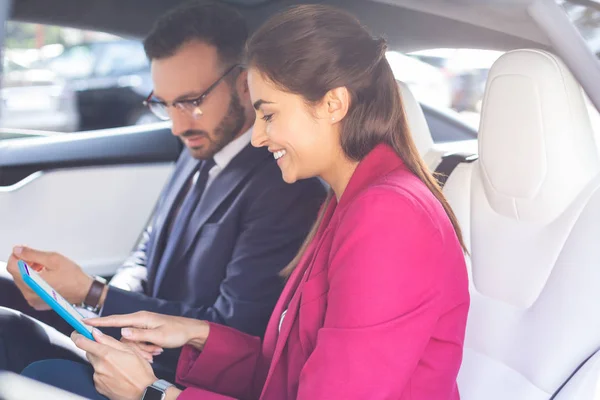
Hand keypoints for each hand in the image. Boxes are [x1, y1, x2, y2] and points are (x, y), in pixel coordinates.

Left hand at [6, 246, 92, 307]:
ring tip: (45, 268)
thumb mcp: (53, 259)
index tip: (25, 252)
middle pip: (16, 274)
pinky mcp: (37, 302)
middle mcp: (29, 293)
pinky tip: (46, 277)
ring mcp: (32, 299)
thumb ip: (33, 254)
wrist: (84, 291)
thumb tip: (18, 250)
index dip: (17, 256)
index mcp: (32, 282)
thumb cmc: (73, 276)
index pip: (12, 266)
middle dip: (25, 264)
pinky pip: (28, 289)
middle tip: (40, 260)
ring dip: (29, 272)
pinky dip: (34, 281)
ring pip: (22, 281)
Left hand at [72, 329, 156, 399]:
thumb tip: (97, 333)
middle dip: (97, 349)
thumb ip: (110, 340)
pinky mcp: (98, 386)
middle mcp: (99, 366)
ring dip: (102, 362)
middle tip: (111, 351)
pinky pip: (97, 375)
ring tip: (118, 366)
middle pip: (89, 352)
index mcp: (106, 354)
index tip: (78, 332)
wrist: (143, 393)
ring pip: (95, 364)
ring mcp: (97, 377)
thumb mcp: (130, 350)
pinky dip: (104, 372)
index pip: (82, 342)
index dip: (78, 335)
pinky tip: (116, 374)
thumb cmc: (140, 372)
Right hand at [85, 311, 209, 349]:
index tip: (83, 321)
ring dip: (142, 349)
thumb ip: (139, 335)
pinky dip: (146, 348)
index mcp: (140, 318)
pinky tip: (157, 350)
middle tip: (150, 352)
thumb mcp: (158, 336)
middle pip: (123, 336)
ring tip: (157, 351)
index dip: (98, 321)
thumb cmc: (176, 332)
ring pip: (131, 341)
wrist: (189, 331)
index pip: (115, 320)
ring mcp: (142, 325)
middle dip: (134, 347)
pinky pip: (138, 342)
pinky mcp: (146, 331)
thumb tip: (121, 333)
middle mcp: (139, 320)